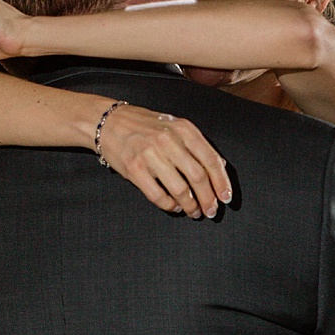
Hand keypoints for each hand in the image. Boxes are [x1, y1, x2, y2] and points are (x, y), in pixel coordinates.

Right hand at [98, 106, 232, 215]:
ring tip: (194, 211)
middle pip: (198, 177)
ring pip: (179, 189)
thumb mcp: (176, 126)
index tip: (225, 197)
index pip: (210, 159)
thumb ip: (197, 144)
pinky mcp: (134, 169)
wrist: (109, 122)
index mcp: (184, 129)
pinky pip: (157, 195)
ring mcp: (150, 155)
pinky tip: (174, 207)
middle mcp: (169, 141)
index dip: (221, 182)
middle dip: (208, 198)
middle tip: (211, 210)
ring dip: (190, 205)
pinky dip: (169, 205)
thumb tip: (220, 166)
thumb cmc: (146, 126)